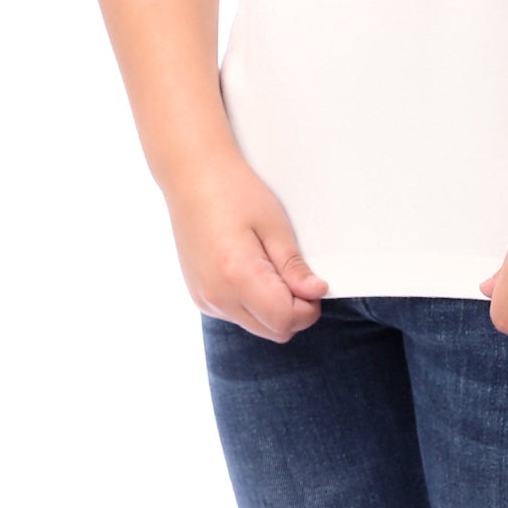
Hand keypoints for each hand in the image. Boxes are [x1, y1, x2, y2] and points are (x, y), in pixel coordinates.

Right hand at [165, 148, 329, 342]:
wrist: (192, 176)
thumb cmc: (233, 191)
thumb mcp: (274, 223)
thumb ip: (294, 265)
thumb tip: (316, 293)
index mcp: (237, 276)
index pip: (284, 320)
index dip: (308, 306)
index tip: (313, 283)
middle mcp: (216, 296)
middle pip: (272, 331)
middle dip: (293, 310)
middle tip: (295, 273)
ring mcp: (204, 300)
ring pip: (256, 326)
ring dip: (272, 307)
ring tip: (268, 264)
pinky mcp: (199, 297)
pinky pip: (237, 315)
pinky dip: (252, 303)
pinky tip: (249, 268)